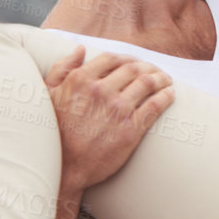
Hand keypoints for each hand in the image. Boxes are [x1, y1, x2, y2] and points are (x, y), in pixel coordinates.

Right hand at [44, 46, 174, 191]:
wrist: (64, 169)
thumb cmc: (54, 133)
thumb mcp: (48, 95)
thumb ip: (62, 68)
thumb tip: (80, 49)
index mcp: (81, 80)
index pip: (112, 59)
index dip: (127, 59)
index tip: (134, 64)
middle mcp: (101, 90)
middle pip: (134, 68)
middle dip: (148, 67)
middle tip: (156, 72)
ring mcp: (118, 109)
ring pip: (148, 83)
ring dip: (161, 78)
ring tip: (166, 80)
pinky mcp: (131, 128)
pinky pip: (156, 105)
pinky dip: (166, 96)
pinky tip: (170, 94)